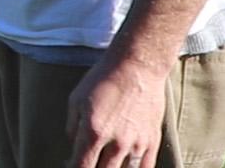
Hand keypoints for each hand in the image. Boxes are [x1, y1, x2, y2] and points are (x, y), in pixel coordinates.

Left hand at [66, 53, 167, 167]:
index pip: (82, 167)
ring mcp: (137, 144)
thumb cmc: (104, 79)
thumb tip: (73, 147)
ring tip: (107, 163)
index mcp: (94, 132)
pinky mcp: (153, 141)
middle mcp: (117, 143)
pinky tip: (127, 166)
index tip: (70, 165)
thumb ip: (72, 127)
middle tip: (89, 162)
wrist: (137, 66)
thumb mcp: (76, 99)